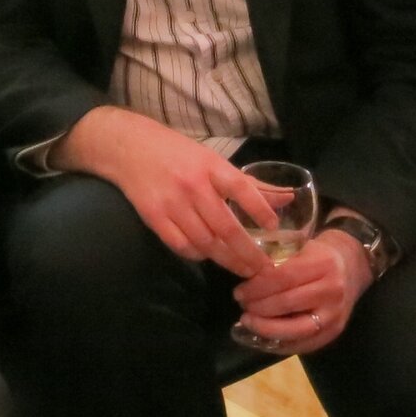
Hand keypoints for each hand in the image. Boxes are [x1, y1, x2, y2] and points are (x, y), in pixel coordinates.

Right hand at [52, 107, 283, 278]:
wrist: (128, 147)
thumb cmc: (176, 153)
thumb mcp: (213, 160)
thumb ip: (249, 184)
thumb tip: (287, 198)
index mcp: (211, 166)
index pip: (242, 188)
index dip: (260, 210)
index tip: (274, 229)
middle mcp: (193, 185)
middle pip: (226, 227)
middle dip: (248, 252)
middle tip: (264, 269)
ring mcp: (172, 202)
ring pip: (205, 242)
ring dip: (226, 259)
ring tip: (242, 269)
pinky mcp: (154, 216)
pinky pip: (181, 245)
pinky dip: (197, 255)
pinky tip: (207, 256)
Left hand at [231, 229, 374, 354]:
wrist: (352, 268)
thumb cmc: (320, 255)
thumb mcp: (301, 247)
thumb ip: (278, 262)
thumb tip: (245, 276)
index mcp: (322, 265)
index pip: (283, 278)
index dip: (257, 287)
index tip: (239, 292)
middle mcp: (332, 291)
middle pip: (288, 304)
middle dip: (258, 307)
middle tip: (241, 305)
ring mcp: (335, 315)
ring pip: (296, 329)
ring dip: (266, 329)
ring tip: (247, 322)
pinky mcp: (334, 333)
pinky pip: (304, 345)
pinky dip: (280, 344)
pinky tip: (262, 337)